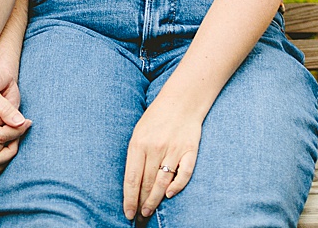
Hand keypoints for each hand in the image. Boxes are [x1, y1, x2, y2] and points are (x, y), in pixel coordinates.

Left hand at [122, 94, 202, 220]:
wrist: (182, 100)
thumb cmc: (156, 118)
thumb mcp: (139, 132)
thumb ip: (136, 155)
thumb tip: (132, 183)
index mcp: (139, 143)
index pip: (132, 178)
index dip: (129, 198)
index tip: (127, 213)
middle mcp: (155, 147)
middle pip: (146, 183)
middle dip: (141, 202)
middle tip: (139, 217)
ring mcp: (173, 149)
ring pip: (162, 182)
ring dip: (155, 200)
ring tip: (149, 211)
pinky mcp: (190, 150)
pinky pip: (184, 173)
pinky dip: (177, 186)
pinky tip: (169, 195)